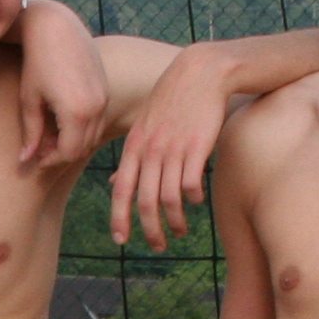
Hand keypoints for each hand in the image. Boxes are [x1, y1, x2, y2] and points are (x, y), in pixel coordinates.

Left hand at [15, 12, 108, 169]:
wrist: (56, 28)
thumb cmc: (37, 61)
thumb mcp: (30, 100)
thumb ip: (31, 132)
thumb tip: (26, 159)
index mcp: (76, 112)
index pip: (69, 153)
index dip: (51, 160)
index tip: (37, 159)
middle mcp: (96, 107)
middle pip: (82, 147)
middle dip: (62, 153)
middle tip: (42, 148)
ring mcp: (104, 98)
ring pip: (93, 135)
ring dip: (74, 141)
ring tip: (52, 134)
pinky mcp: (105, 89)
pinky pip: (98, 120)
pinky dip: (82, 127)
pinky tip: (63, 119)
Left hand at [107, 46, 240, 250]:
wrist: (202, 72)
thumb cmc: (173, 100)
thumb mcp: (144, 126)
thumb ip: (131, 157)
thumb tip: (116, 183)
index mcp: (134, 146)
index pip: (121, 190)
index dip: (119, 218)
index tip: (121, 240)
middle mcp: (151, 150)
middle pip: (146, 202)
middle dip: (150, 230)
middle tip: (158, 246)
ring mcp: (174, 149)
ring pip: (170, 199)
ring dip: (175, 221)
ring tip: (180, 231)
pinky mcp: (198, 147)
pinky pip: (192, 184)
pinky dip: (193, 198)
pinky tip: (197, 201)